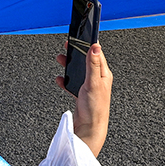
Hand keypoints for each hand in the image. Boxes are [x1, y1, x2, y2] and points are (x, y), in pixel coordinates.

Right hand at [58, 40, 112, 156]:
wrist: (89, 129)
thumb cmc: (95, 108)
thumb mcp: (94, 83)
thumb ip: (93, 65)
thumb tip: (95, 47)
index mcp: (104, 74)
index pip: (97, 54)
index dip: (88, 44)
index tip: (81, 36)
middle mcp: (98, 79)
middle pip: (86, 61)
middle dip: (76, 53)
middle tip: (68, 45)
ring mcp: (90, 87)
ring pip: (79, 71)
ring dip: (70, 65)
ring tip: (61, 59)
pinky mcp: (82, 95)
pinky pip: (73, 83)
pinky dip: (66, 80)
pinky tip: (60, 79)